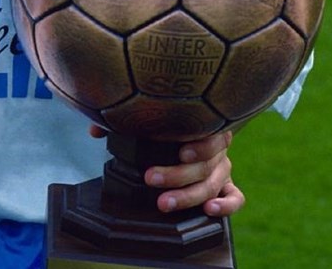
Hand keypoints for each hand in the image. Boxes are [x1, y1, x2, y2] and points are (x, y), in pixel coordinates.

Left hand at [90, 126, 243, 216]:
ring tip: (164, 202)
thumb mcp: (149, 121)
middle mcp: (216, 148)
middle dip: (176, 175)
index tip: (180, 152)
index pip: (211, 134)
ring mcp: (222, 168)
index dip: (200, 145)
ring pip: (212, 184)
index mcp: (203, 126)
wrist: (188, 134)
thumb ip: (124, 124)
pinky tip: (209, 210)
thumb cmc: (167, 125)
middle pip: (204, 164)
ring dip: (188, 195)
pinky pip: (235, 197)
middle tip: (150, 179)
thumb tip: (96, 129)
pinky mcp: (226, 186)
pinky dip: (226, 205)